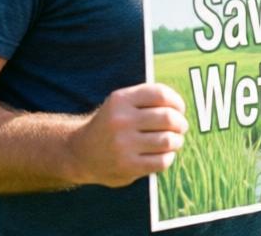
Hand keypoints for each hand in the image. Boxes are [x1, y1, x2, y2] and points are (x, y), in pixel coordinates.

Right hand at [68, 83, 187, 187]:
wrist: (80, 153)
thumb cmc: (111, 125)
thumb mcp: (122, 104)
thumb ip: (148, 99)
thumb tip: (180, 106)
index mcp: (120, 100)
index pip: (161, 95)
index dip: (177, 102)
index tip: (180, 109)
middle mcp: (120, 120)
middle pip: (168, 118)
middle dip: (180, 123)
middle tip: (181, 127)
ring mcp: (123, 144)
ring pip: (168, 140)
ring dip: (177, 141)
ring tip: (174, 141)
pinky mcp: (127, 166)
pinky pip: (162, 161)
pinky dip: (168, 157)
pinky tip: (164, 155)